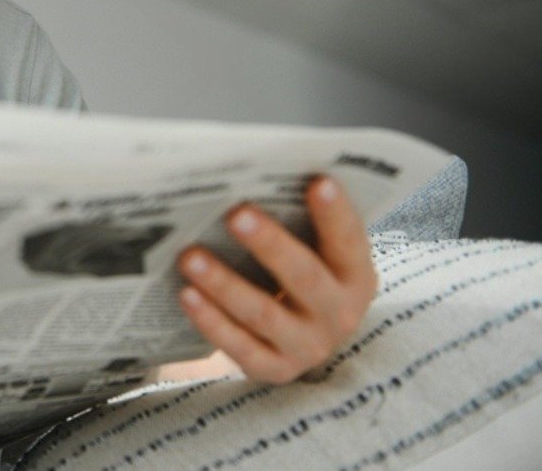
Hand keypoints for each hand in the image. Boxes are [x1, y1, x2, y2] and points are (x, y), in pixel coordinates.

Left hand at [175, 176, 377, 383]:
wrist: (302, 341)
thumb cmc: (303, 275)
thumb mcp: (316, 252)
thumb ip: (299, 220)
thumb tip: (256, 172)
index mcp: (356, 276)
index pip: (349, 241)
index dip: (335, 214)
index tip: (317, 181)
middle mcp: (339, 314)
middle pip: (304, 276)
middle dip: (269, 243)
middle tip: (235, 213)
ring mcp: (308, 346)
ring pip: (263, 313)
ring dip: (225, 283)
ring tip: (190, 256)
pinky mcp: (274, 369)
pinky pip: (239, 346)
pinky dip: (211, 321)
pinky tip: (186, 294)